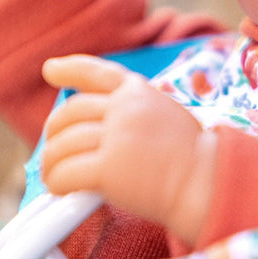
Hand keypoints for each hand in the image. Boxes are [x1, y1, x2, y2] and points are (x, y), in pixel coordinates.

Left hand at [40, 55, 213, 244]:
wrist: (206, 180)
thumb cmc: (192, 155)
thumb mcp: (166, 114)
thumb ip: (135, 112)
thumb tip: (98, 127)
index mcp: (139, 91)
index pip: (97, 73)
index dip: (70, 69)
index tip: (51, 69)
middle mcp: (125, 107)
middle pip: (69, 114)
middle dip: (55, 133)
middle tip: (56, 152)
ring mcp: (117, 136)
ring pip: (61, 145)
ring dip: (51, 164)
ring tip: (56, 175)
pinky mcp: (109, 168)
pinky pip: (65, 173)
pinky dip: (57, 183)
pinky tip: (62, 189)